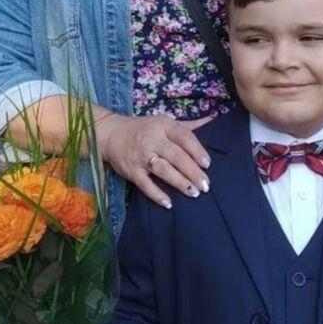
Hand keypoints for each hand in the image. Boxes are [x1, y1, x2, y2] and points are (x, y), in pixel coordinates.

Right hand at [95, 113, 213, 207]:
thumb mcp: (164, 122)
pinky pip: (145, 184)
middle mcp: (152, 140)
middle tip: (206, 185)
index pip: (184, 137)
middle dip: (192, 171)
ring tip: (194, 193)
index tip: (208, 164)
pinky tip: (169, 203)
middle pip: (176, 156)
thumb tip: (212, 120)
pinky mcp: (131, 171)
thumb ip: (187, 125)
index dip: (197, 151)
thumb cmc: (143, 129)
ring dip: (179, 182)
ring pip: (163, 170)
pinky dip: (156, 194)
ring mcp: (141, 156)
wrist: (110, 134)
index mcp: (163, 126)